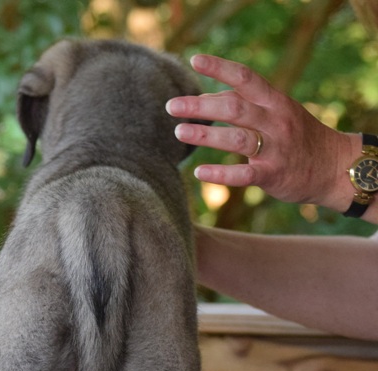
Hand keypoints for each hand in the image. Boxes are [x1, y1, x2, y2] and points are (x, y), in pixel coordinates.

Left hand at [166, 54, 359, 212]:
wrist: (333, 167)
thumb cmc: (296, 136)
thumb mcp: (276, 112)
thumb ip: (243, 104)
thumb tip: (203, 99)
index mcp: (275, 101)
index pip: (246, 78)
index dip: (220, 67)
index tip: (194, 60)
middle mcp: (275, 121)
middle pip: (235, 108)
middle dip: (200, 106)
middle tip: (172, 106)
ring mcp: (275, 149)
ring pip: (237, 139)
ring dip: (206, 135)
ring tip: (179, 132)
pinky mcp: (272, 175)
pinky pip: (243, 174)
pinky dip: (220, 174)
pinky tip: (199, 173)